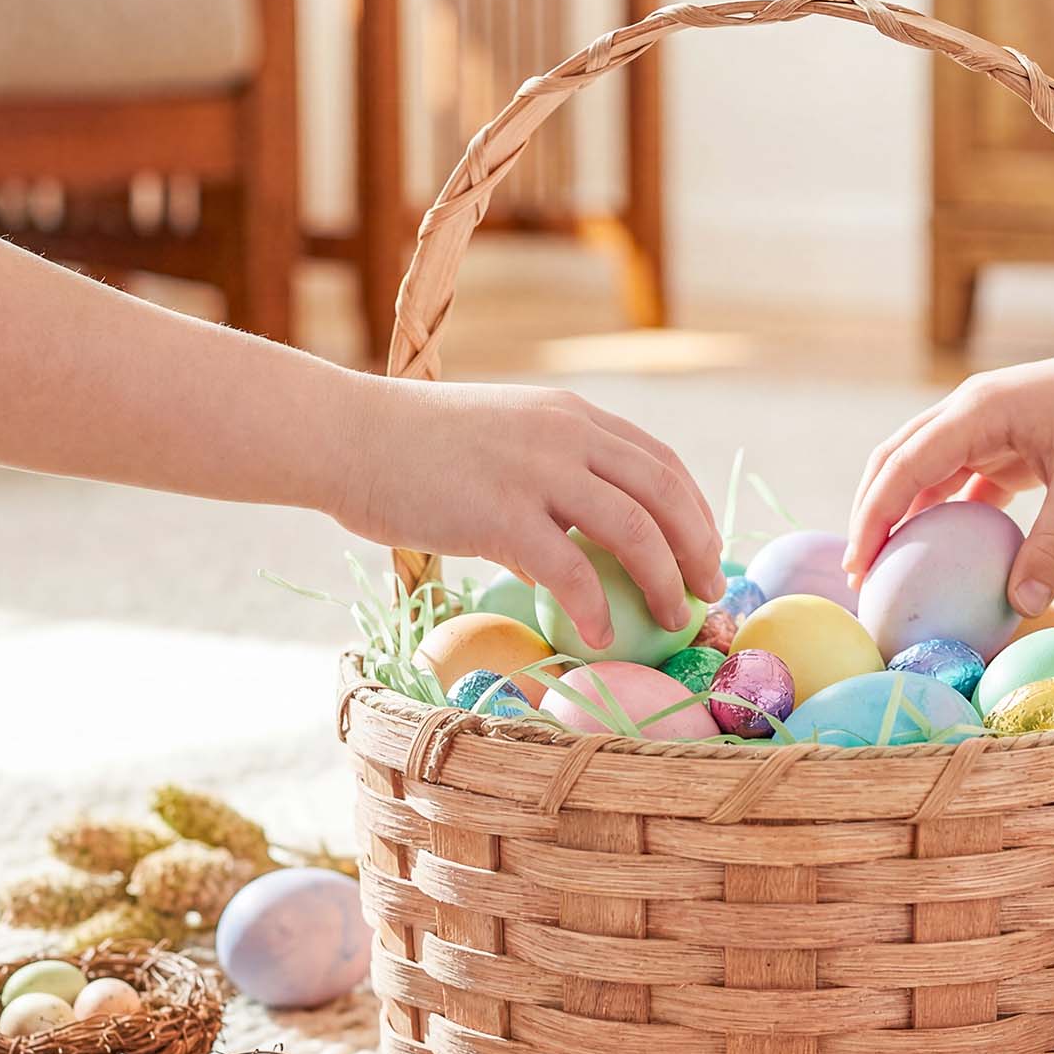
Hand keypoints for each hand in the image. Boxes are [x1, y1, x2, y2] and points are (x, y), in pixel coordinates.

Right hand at [336, 380, 724, 648]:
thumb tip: (574, 550)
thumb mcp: (499, 443)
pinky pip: (571, 571)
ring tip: (673, 619)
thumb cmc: (411, 449)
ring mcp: (536, 472)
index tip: (705, 548)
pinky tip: (601, 636)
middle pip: (664, 492)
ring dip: (664, 580)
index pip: (659, 460)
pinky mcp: (502, 514)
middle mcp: (565, 435)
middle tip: (708, 590)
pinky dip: (596, 608)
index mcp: (570, 417)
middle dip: (698, 546)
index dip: (694, 508)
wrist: (345, 435)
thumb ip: (546, 482)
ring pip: (633, 529)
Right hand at [844, 331, 1053, 616]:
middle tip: (861, 577)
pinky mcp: (1013, 446)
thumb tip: (1018, 605)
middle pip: (897, 462)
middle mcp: (972, 413)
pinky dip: (946, 518)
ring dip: (904, 517)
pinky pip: (964, 484)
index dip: (873, 516)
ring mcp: (991, 428)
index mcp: (978, 410)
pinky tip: (943, 560)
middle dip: (871, 515)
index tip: (859, 568)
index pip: (904, 465)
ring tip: (890, 572)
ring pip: (926, 472)